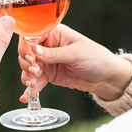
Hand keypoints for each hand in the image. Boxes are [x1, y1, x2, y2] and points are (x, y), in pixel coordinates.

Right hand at [17, 24, 131, 101]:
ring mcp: (46, 61)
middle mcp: (47, 46)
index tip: (31, 58)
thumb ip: (54, 54)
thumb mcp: (75, 54)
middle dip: (26, 63)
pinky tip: (27, 97)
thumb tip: (34, 51)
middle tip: (34, 72)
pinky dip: (30, 89)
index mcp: (54, 33)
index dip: (27, 47)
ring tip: (32, 85)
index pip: (32, 36)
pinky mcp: (48, 75)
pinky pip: (35, 81)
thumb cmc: (95, 57)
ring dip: (27, 76)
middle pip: (26, 52)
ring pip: (28, 67)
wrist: (105, 77)